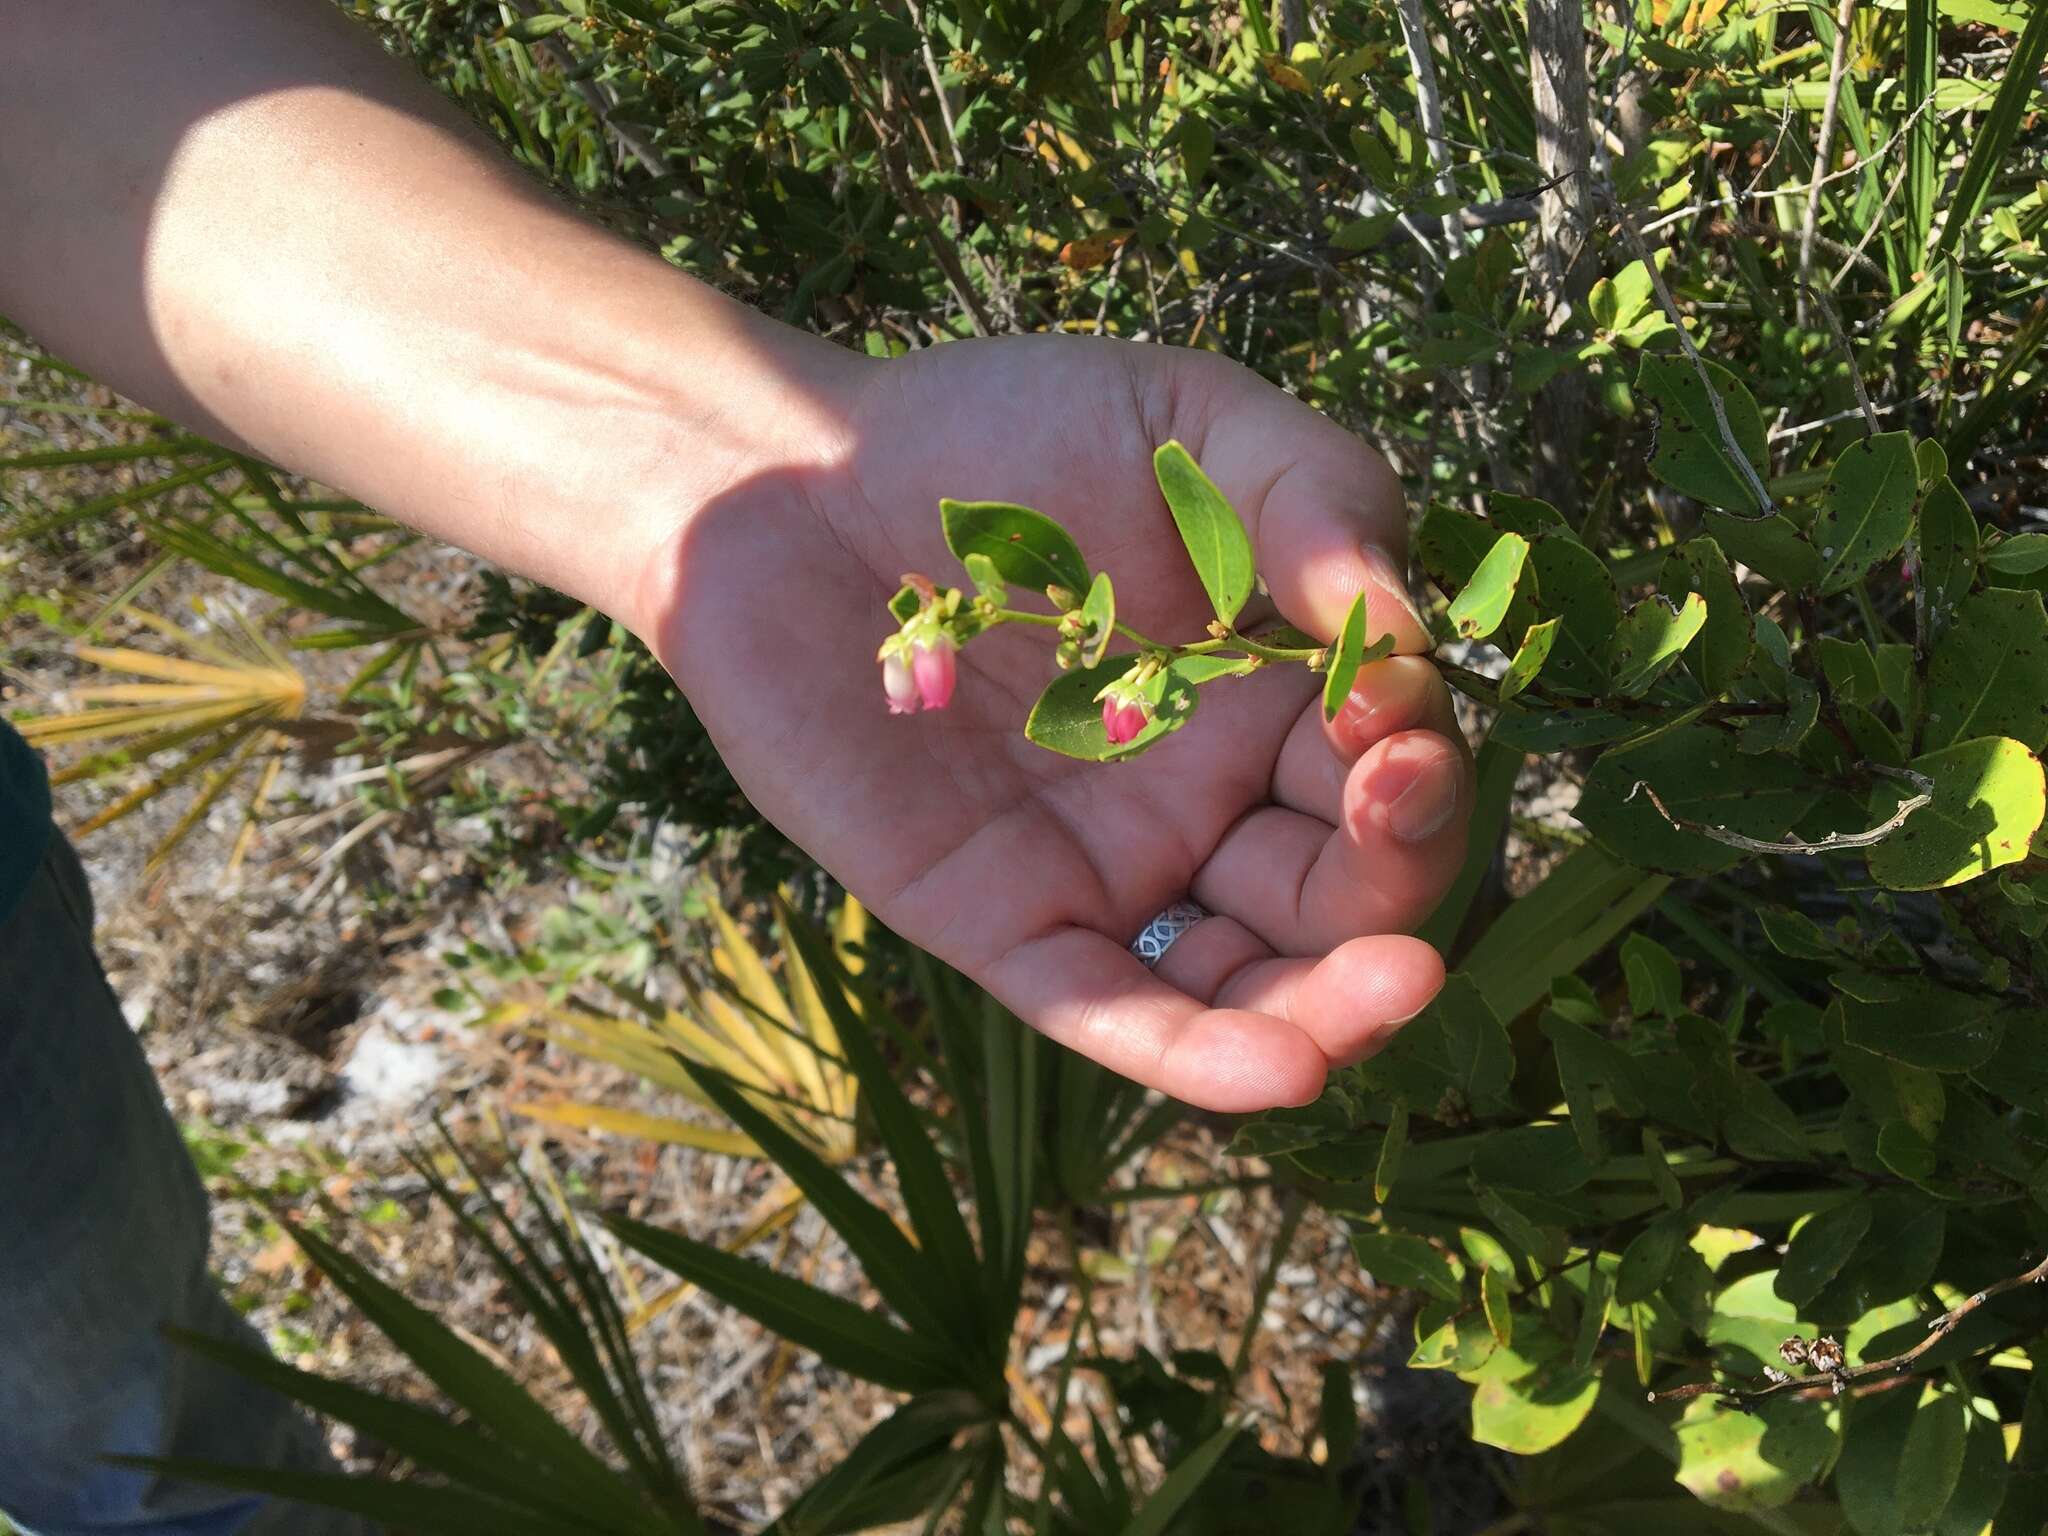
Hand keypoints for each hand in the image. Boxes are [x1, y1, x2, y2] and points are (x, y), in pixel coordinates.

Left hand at [646, 335, 1471, 1111]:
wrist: (792, 482)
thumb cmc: (996, 438)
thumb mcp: (1185, 422)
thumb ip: (1313, 492)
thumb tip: (1405, 629)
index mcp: (1272, 687)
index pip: (1393, 759)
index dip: (1418, 745)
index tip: (1385, 695)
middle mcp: (1209, 794)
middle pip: (1346, 885)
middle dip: (1400, 864)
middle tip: (1400, 797)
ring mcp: (1112, 867)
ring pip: (1252, 979)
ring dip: (1338, 1005)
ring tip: (1396, 985)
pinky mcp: (1007, 920)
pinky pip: (1114, 1011)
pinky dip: (1202, 1056)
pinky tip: (1289, 1070)